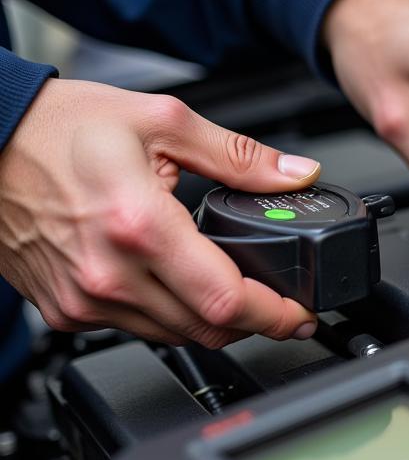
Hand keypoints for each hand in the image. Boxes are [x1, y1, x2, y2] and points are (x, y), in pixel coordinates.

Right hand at [0, 78, 322, 344]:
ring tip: (233, 292)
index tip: (301, 313)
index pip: (227, 300)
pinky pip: (135, 330)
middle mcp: (109, 274)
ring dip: (212, 322)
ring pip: (174, 337)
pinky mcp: (66, 311)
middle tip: (280, 307)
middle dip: (254, 323)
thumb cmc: (56, 128)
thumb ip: (238, 155)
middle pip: (207, 330)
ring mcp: (85, 299)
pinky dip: (168, 316)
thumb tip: (294, 173)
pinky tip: (176, 286)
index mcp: (140, 226)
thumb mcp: (160, 121)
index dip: (276, 315)